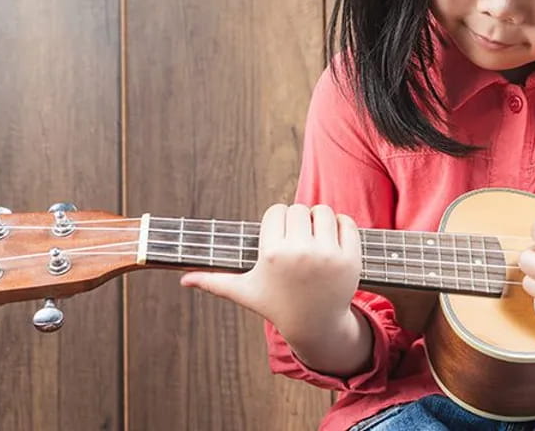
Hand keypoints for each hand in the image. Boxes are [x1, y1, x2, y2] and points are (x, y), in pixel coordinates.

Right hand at [179, 203, 361, 344]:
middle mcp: (300, 252)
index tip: (278, 238)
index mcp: (272, 254)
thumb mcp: (245, 292)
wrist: (316, 326)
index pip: (276, 211)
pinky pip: (347, 222)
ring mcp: (327, 255)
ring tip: (314, 238)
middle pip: (298, 208)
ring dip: (319, 220)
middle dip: (297, 220)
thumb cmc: (277, 305)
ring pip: (322, 211)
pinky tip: (332, 240)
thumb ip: (214, 281)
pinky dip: (341, 226)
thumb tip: (184, 280)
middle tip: (296, 239)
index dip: (276, 222)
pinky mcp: (350, 257)